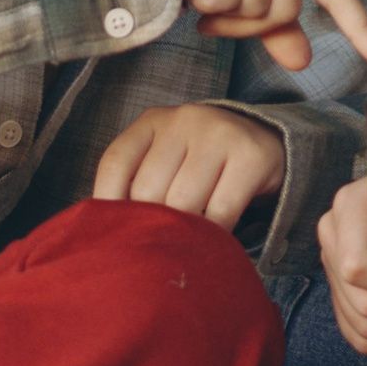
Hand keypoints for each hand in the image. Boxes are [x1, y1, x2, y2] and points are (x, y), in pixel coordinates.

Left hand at [91, 101, 287, 229]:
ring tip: (186, 243)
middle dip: (153, 224)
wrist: (264, 143)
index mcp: (152, 121)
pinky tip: (213, 240)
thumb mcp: (165, 159)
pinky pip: (221, 211)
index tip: (113, 234)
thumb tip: (102, 229)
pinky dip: (214, 235)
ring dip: (184, 232)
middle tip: (159, 245)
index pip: (116, 163)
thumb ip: (136, 183)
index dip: (107, 204)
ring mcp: (218, 134)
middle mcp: (183, 120)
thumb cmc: (199, 162)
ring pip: (183, 202)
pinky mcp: (250, 156)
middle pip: (148, 189)